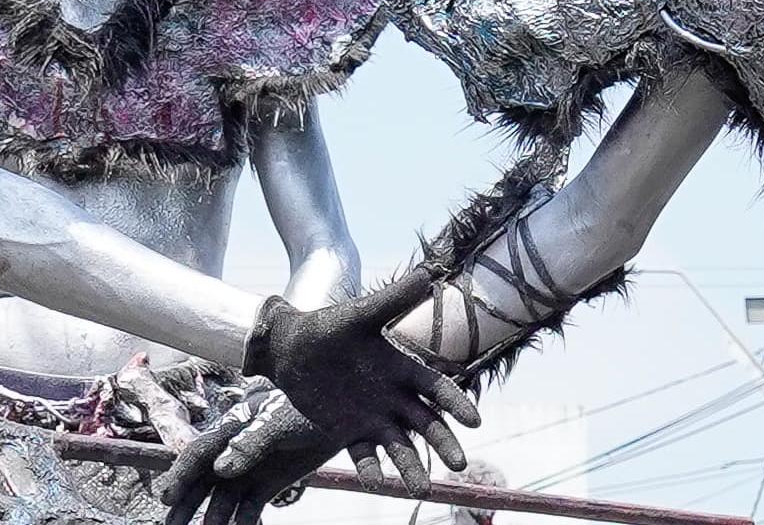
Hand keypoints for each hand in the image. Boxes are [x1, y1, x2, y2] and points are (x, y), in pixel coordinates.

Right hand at [156, 393, 322, 524]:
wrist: (335, 414)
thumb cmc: (304, 409)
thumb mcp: (278, 423)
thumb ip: (250, 445)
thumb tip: (221, 470)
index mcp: (230, 429)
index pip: (198, 454)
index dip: (180, 475)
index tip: (166, 497)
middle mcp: (232, 452)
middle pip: (203, 481)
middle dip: (186, 504)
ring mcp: (248, 470)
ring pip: (223, 500)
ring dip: (212, 519)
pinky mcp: (266, 486)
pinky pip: (249, 509)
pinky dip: (241, 524)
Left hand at [243, 267, 476, 489]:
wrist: (289, 347)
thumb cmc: (327, 327)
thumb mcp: (359, 315)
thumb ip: (391, 301)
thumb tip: (426, 274)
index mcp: (401, 367)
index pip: (436, 389)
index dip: (455, 404)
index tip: (474, 420)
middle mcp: (393, 396)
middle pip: (426, 423)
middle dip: (443, 443)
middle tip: (459, 466)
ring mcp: (372, 416)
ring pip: (399, 445)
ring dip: (411, 466)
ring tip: (421, 490)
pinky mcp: (347, 430)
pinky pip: (363, 453)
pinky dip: (371, 468)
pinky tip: (376, 483)